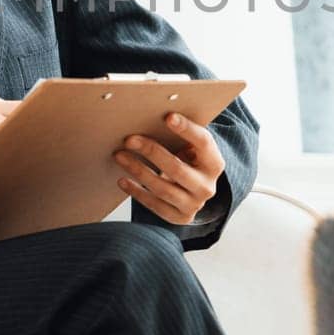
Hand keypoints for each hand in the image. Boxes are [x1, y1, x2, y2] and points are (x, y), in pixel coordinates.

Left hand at [110, 111, 224, 225]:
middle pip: (177, 168)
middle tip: (129, 139)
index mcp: (214, 163)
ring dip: (138, 170)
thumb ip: (181, 136)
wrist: (193, 192)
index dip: (186, 129)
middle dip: (151, 151)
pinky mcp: (180, 217)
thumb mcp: (191, 148)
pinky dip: (137, 192)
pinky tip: (122, 180)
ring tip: (119, 156)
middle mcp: (208, 186)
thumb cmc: (187, 161)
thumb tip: (151, 116)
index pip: (203, 143)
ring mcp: (194, 204)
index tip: (168, 117)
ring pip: (163, 188)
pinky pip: (155, 205)